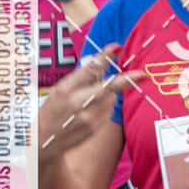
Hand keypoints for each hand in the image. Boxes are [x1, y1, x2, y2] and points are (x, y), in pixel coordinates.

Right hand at [39, 44, 144, 160]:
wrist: (45, 140)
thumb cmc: (53, 109)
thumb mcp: (59, 90)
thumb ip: (80, 78)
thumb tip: (104, 62)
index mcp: (65, 89)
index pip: (88, 70)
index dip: (104, 58)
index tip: (117, 48)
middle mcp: (77, 103)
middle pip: (109, 87)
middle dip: (127, 80)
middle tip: (143, 75)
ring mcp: (88, 117)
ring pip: (111, 98)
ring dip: (107, 94)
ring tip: (88, 100)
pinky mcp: (95, 127)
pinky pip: (108, 110)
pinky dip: (104, 106)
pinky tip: (90, 111)